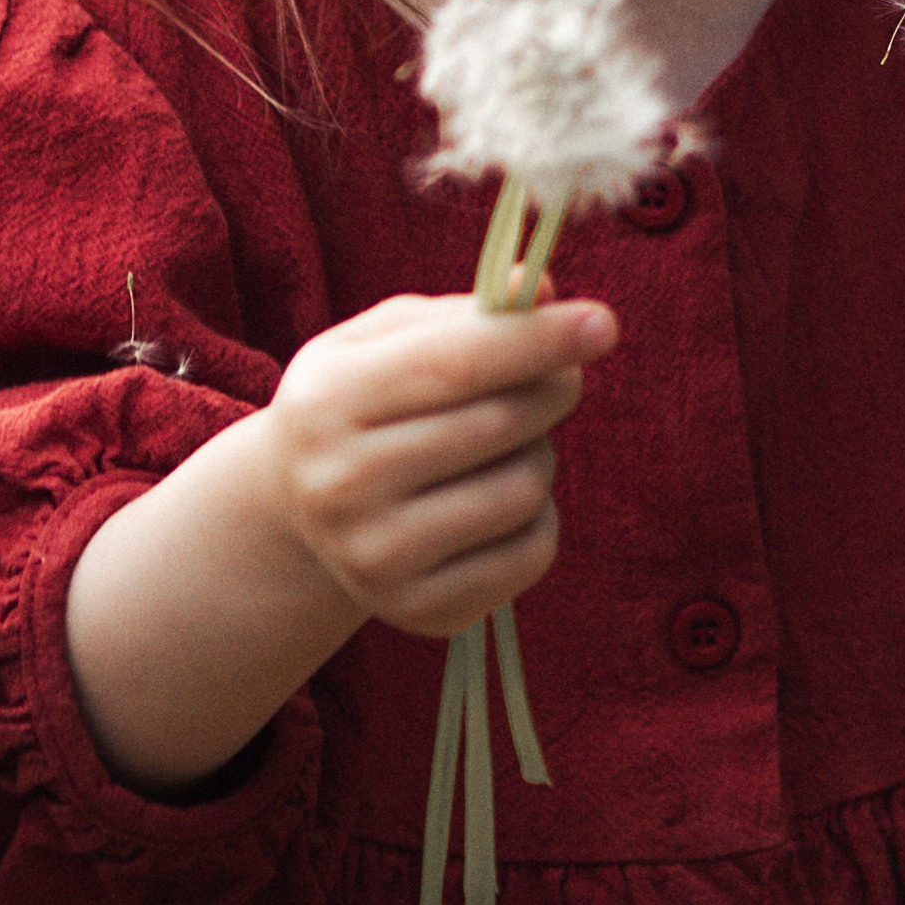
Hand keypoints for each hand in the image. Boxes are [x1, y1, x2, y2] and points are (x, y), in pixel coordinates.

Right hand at [253, 288, 617, 639]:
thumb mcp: (390, 337)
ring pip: (522, 489)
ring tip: (511, 442)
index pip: (456, 364)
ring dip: (541, 452)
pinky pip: (531, 553)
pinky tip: (502, 497)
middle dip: (552, 387)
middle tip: (560, 374)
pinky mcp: (419, 611)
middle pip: (497, 425)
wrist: (301, 507)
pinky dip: (540, 516)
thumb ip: (470, 312)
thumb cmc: (362, 399)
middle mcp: (342, 486)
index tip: (603, 322)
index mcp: (327, 400)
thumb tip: (552, 293)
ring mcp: (377, 559)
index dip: (537, 339)